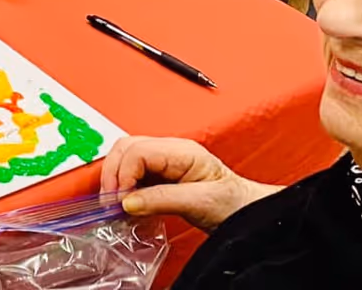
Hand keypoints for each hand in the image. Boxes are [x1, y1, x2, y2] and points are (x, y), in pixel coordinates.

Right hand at [101, 136, 273, 230]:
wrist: (251, 214)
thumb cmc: (235, 205)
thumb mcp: (200, 203)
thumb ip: (162, 200)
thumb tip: (127, 201)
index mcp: (181, 150)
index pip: (138, 150)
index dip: (122, 174)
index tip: (119, 200)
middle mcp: (170, 150)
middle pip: (126, 148)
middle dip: (113, 173)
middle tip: (111, 201)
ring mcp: (166, 161)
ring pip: (126, 157)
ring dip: (116, 178)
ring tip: (115, 203)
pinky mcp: (164, 176)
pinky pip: (135, 173)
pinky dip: (125, 186)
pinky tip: (126, 202)